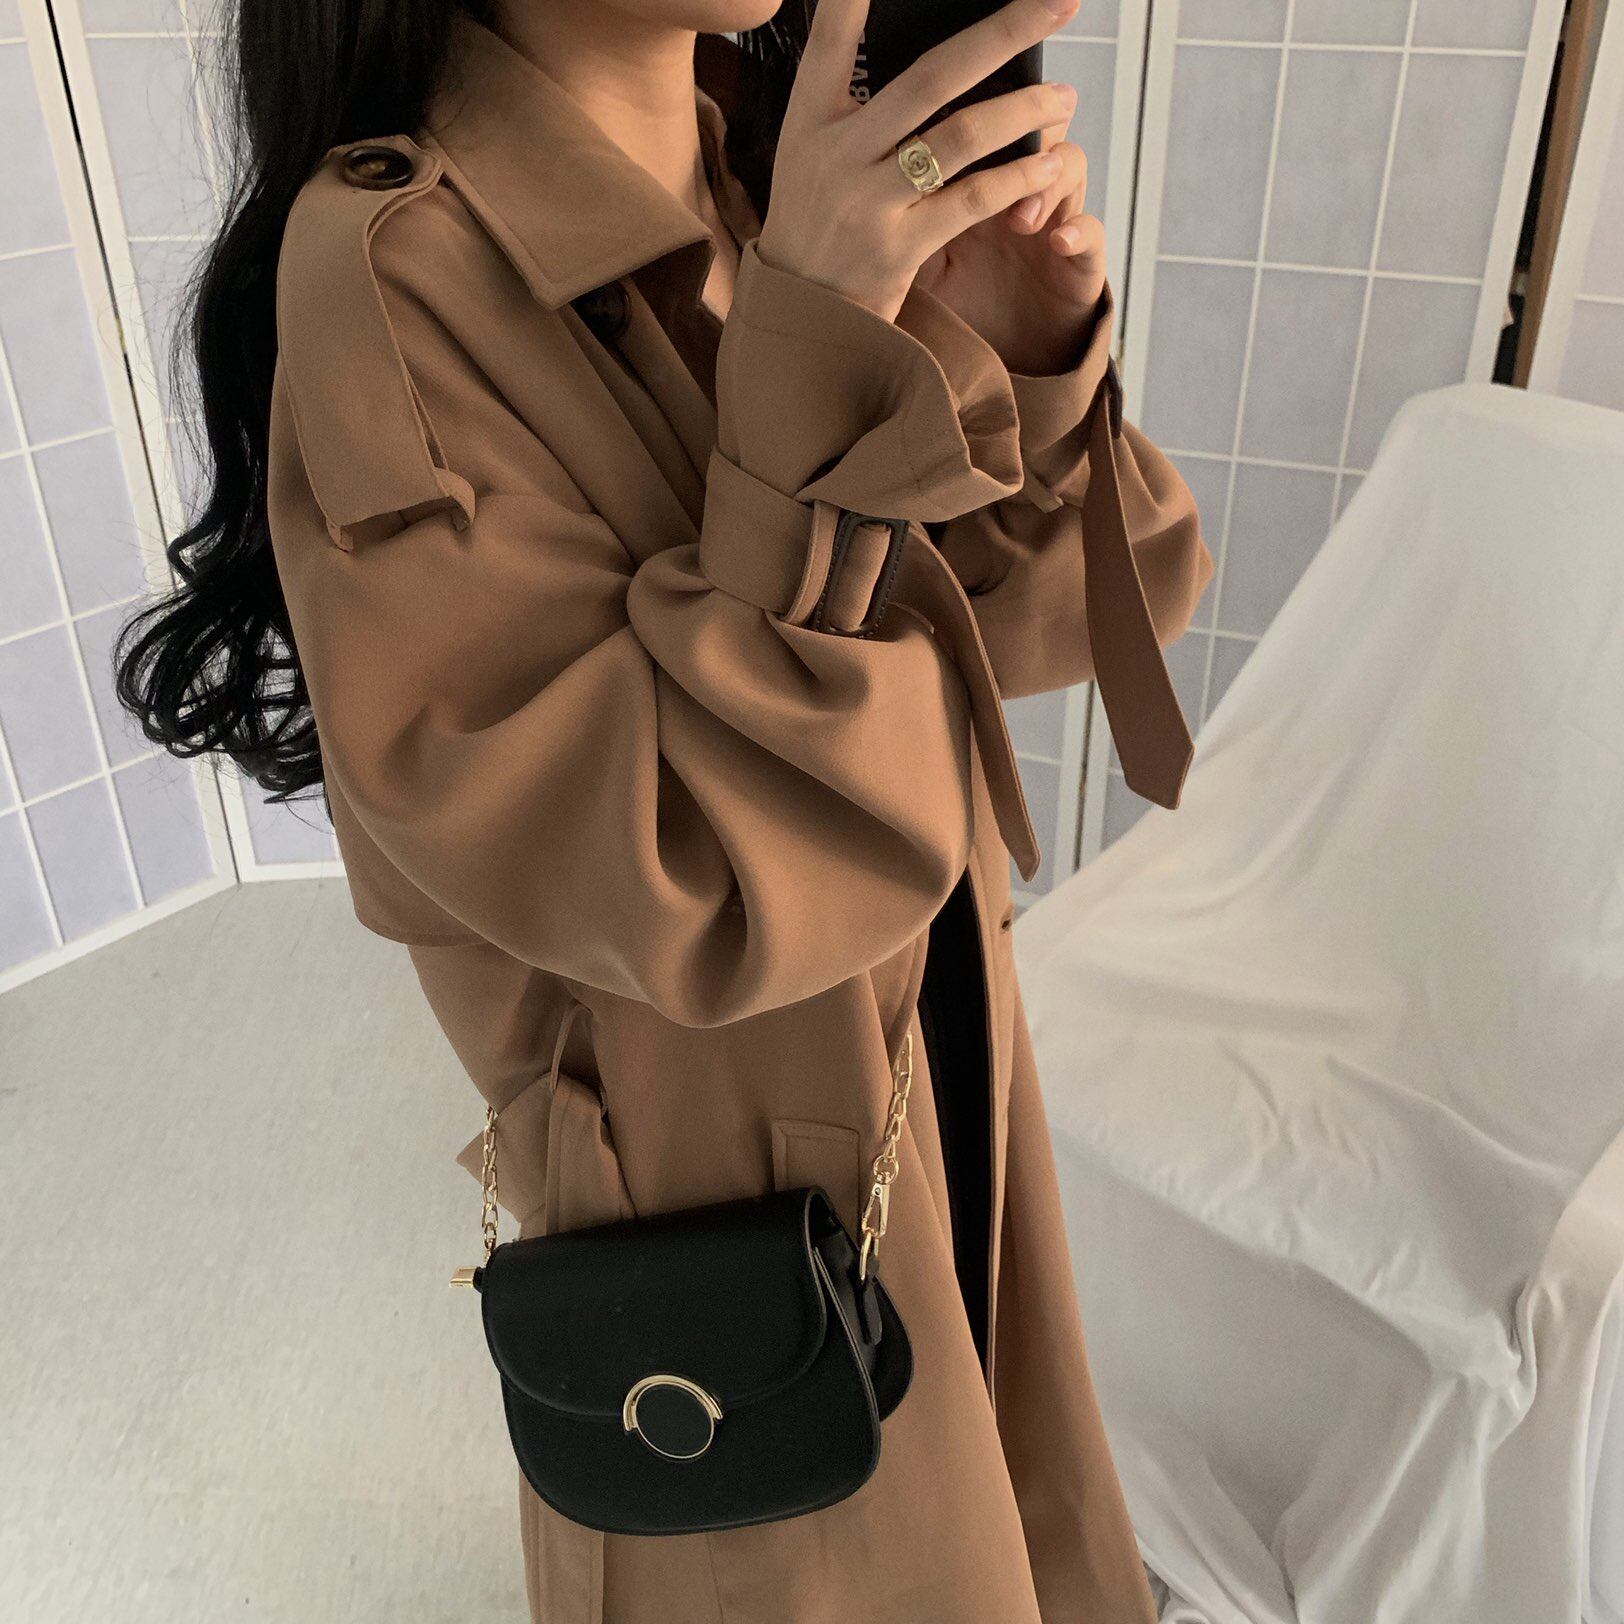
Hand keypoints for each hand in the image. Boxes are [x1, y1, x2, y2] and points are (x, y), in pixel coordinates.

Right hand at [754, 0, 1083, 324]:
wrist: (798, 316)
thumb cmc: (815, 226)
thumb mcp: (807, 156)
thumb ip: (852, 109)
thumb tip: (928, 65)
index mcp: (810, 121)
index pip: (831, 41)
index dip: (855, 0)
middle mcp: (838, 154)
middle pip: (933, 77)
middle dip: (1003, 32)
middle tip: (1058, 2)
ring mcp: (868, 202)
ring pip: (963, 136)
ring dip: (1025, 109)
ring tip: (1062, 97)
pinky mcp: (898, 248)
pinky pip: (972, 200)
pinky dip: (1017, 177)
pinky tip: (1047, 163)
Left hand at [915, 124, 1107, 375]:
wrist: (1005, 358)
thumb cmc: (957, 303)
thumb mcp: (919, 259)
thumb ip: (903, 215)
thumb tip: (863, 174)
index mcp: (978, 180)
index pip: (984, 122)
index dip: (978, 107)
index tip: (950, 113)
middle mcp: (1021, 188)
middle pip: (1032, 125)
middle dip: (1026, 115)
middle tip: (1005, 132)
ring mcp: (1055, 218)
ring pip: (1068, 164)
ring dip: (1045, 183)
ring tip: (1020, 221)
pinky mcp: (1082, 260)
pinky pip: (1092, 232)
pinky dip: (1080, 232)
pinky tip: (1060, 241)